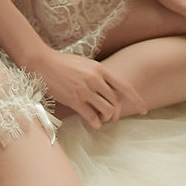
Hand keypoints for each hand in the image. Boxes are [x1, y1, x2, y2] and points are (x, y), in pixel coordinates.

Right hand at [32, 46, 147, 129]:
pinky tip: (94, 123)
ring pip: (107, 111)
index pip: (124, 86)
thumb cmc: (63, 62)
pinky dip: (96, 123)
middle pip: (116, 102)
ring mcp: (84, 90)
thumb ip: (98, 75)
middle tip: (112, 117)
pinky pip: (92, 117)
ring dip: (107, 118)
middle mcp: (95, 79)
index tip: (143, 109)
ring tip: (101, 118)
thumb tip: (110, 89)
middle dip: (116, 113)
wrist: (42, 61)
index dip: (136, 99)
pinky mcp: (74, 100)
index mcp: (99, 69)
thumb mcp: (85, 64)